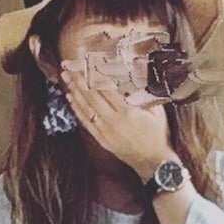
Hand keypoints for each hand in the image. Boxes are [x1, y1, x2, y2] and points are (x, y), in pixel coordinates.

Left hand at [60, 65, 173, 179]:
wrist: (154, 163)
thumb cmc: (158, 135)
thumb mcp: (156, 111)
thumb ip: (143, 93)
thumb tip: (132, 75)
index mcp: (128, 112)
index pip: (106, 86)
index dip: (95, 72)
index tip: (87, 60)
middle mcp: (114, 121)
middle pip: (92, 95)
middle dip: (79, 78)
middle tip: (68, 66)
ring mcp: (106, 131)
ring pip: (86, 107)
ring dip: (74, 91)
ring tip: (66, 78)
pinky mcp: (102, 139)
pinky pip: (86, 122)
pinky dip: (77, 109)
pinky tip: (71, 99)